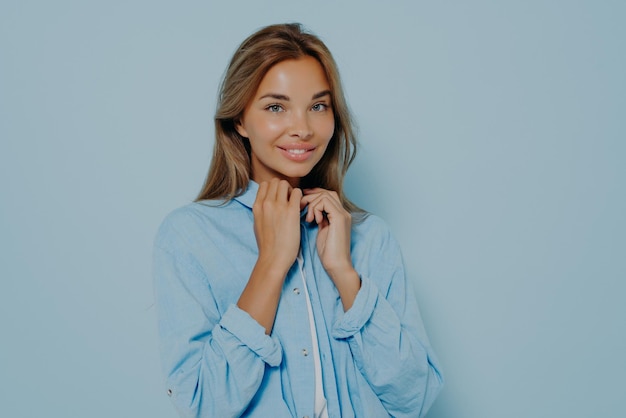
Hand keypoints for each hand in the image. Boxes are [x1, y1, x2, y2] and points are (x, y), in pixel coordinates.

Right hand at [253, 179, 301, 274]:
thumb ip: (261, 210)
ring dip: (291, 191)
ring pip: (286, 184)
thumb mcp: (258, 224)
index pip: (265, 184)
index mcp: (257, 206)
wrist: (273, 259)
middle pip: (275, 181)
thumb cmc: (267, 245)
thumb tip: (266, 203)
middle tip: (289, 200)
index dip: (274, 189)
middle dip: (283, 188)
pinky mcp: (291, 212)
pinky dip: (301, 197)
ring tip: (294, 204)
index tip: (279, 198)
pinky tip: (301, 208)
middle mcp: (266, 203)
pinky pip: (298, 193)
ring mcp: (278, 207)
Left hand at [301, 188, 359, 309]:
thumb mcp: (322, 231)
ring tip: (307, 218)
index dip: (314, 195)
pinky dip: (315, 208)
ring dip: (312, 203)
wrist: (337, 266)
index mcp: (339, 215)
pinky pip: (325, 202)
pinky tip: (312, 220)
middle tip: (300, 206)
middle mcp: (343, 212)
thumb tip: (309, 210)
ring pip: (325, 195)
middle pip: (327, 192)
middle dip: (311, 196)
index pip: (327, 195)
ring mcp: (343, 214)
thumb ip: (319, 219)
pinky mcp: (340, 218)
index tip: (301, 200)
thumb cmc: (328, 253)